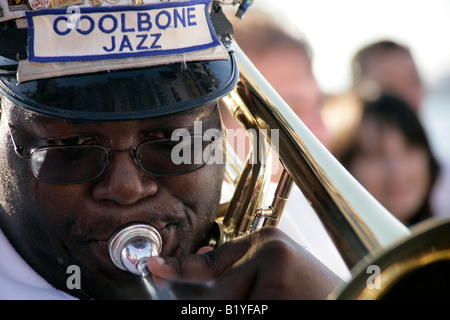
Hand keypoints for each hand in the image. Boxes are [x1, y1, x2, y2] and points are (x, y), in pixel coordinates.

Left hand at [146, 227, 342, 298]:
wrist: (362, 296)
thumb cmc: (316, 292)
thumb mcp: (278, 273)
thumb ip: (241, 267)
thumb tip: (198, 262)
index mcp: (267, 242)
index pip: (209, 259)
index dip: (177, 268)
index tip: (152, 266)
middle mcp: (270, 254)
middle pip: (211, 291)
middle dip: (198, 301)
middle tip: (197, 294)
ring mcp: (275, 280)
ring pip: (223, 306)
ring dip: (229, 307)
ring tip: (264, 295)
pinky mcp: (279, 300)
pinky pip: (242, 312)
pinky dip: (245, 309)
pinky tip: (270, 300)